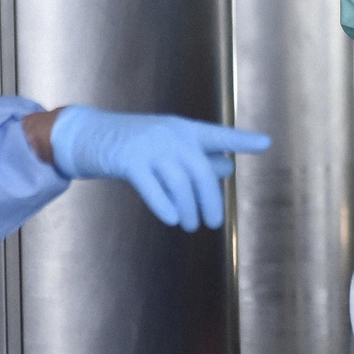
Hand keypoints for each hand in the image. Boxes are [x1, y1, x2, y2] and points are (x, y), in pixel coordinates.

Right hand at [48, 106, 270, 230]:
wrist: (87, 135)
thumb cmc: (133, 146)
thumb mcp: (167, 147)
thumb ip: (197, 157)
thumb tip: (229, 167)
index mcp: (183, 128)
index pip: (218, 135)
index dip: (242, 140)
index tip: (266, 143)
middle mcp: (170, 134)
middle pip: (201, 170)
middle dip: (210, 200)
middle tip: (213, 223)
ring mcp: (149, 145)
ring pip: (180, 182)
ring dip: (189, 209)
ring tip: (190, 225)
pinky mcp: (128, 160)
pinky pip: (152, 186)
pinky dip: (164, 205)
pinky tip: (173, 220)